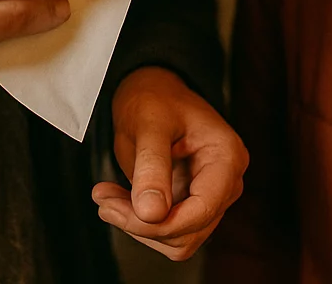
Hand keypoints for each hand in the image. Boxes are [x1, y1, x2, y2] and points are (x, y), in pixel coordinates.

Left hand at [91, 67, 247, 261]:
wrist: (151, 93)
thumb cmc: (155, 98)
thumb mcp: (149, 124)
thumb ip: (151, 167)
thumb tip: (151, 213)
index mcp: (227, 158)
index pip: (203, 209)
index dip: (162, 221)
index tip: (121, 210)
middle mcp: (227, 182)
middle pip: (190, 230)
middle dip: (143, 223)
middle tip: (104, 199)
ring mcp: (211, 196)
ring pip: (179, 239)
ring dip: (138, 226)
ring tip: (107, 197)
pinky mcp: (191, 205)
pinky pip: (169, 232)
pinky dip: (140, 223)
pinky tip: (119, 201)